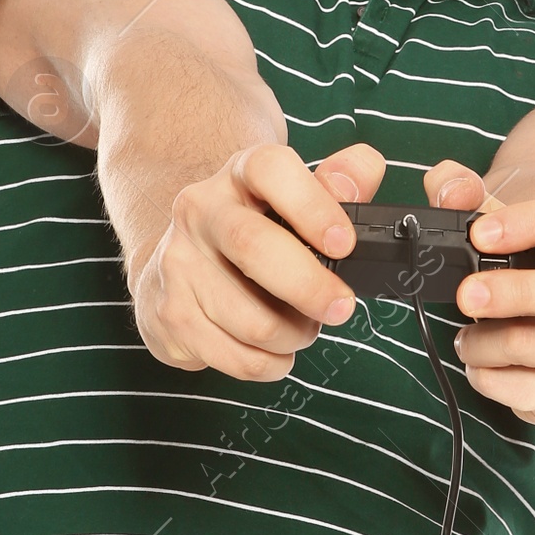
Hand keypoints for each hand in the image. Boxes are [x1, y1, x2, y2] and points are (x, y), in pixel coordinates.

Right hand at [131, 141, 385, 379]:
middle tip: (341, 308)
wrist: (181, 263)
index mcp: (239, 175)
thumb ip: (339, 183)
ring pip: (252, 320)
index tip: (344, 244)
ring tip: (302, 328)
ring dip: (295, 335)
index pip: (271, 170)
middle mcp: (200, 212)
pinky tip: (274, 349)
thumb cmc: (256, 231)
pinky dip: (272, 363)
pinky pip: (238, 358)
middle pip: (253, 247)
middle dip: (309, 287)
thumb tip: (364, 170)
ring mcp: (178, 265)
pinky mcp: (170, 316)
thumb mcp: (295, 200)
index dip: (313, 207)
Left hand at [421, 159, 534, 429]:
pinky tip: (480, 364)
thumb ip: (469, 195)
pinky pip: (530, 394)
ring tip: (465, 336)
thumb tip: (447, 187)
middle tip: (466, 295)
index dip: (531, 223)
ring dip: (485, 343)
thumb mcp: (509, 223)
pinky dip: (490, 379)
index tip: (480, 232)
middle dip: (518, 294)